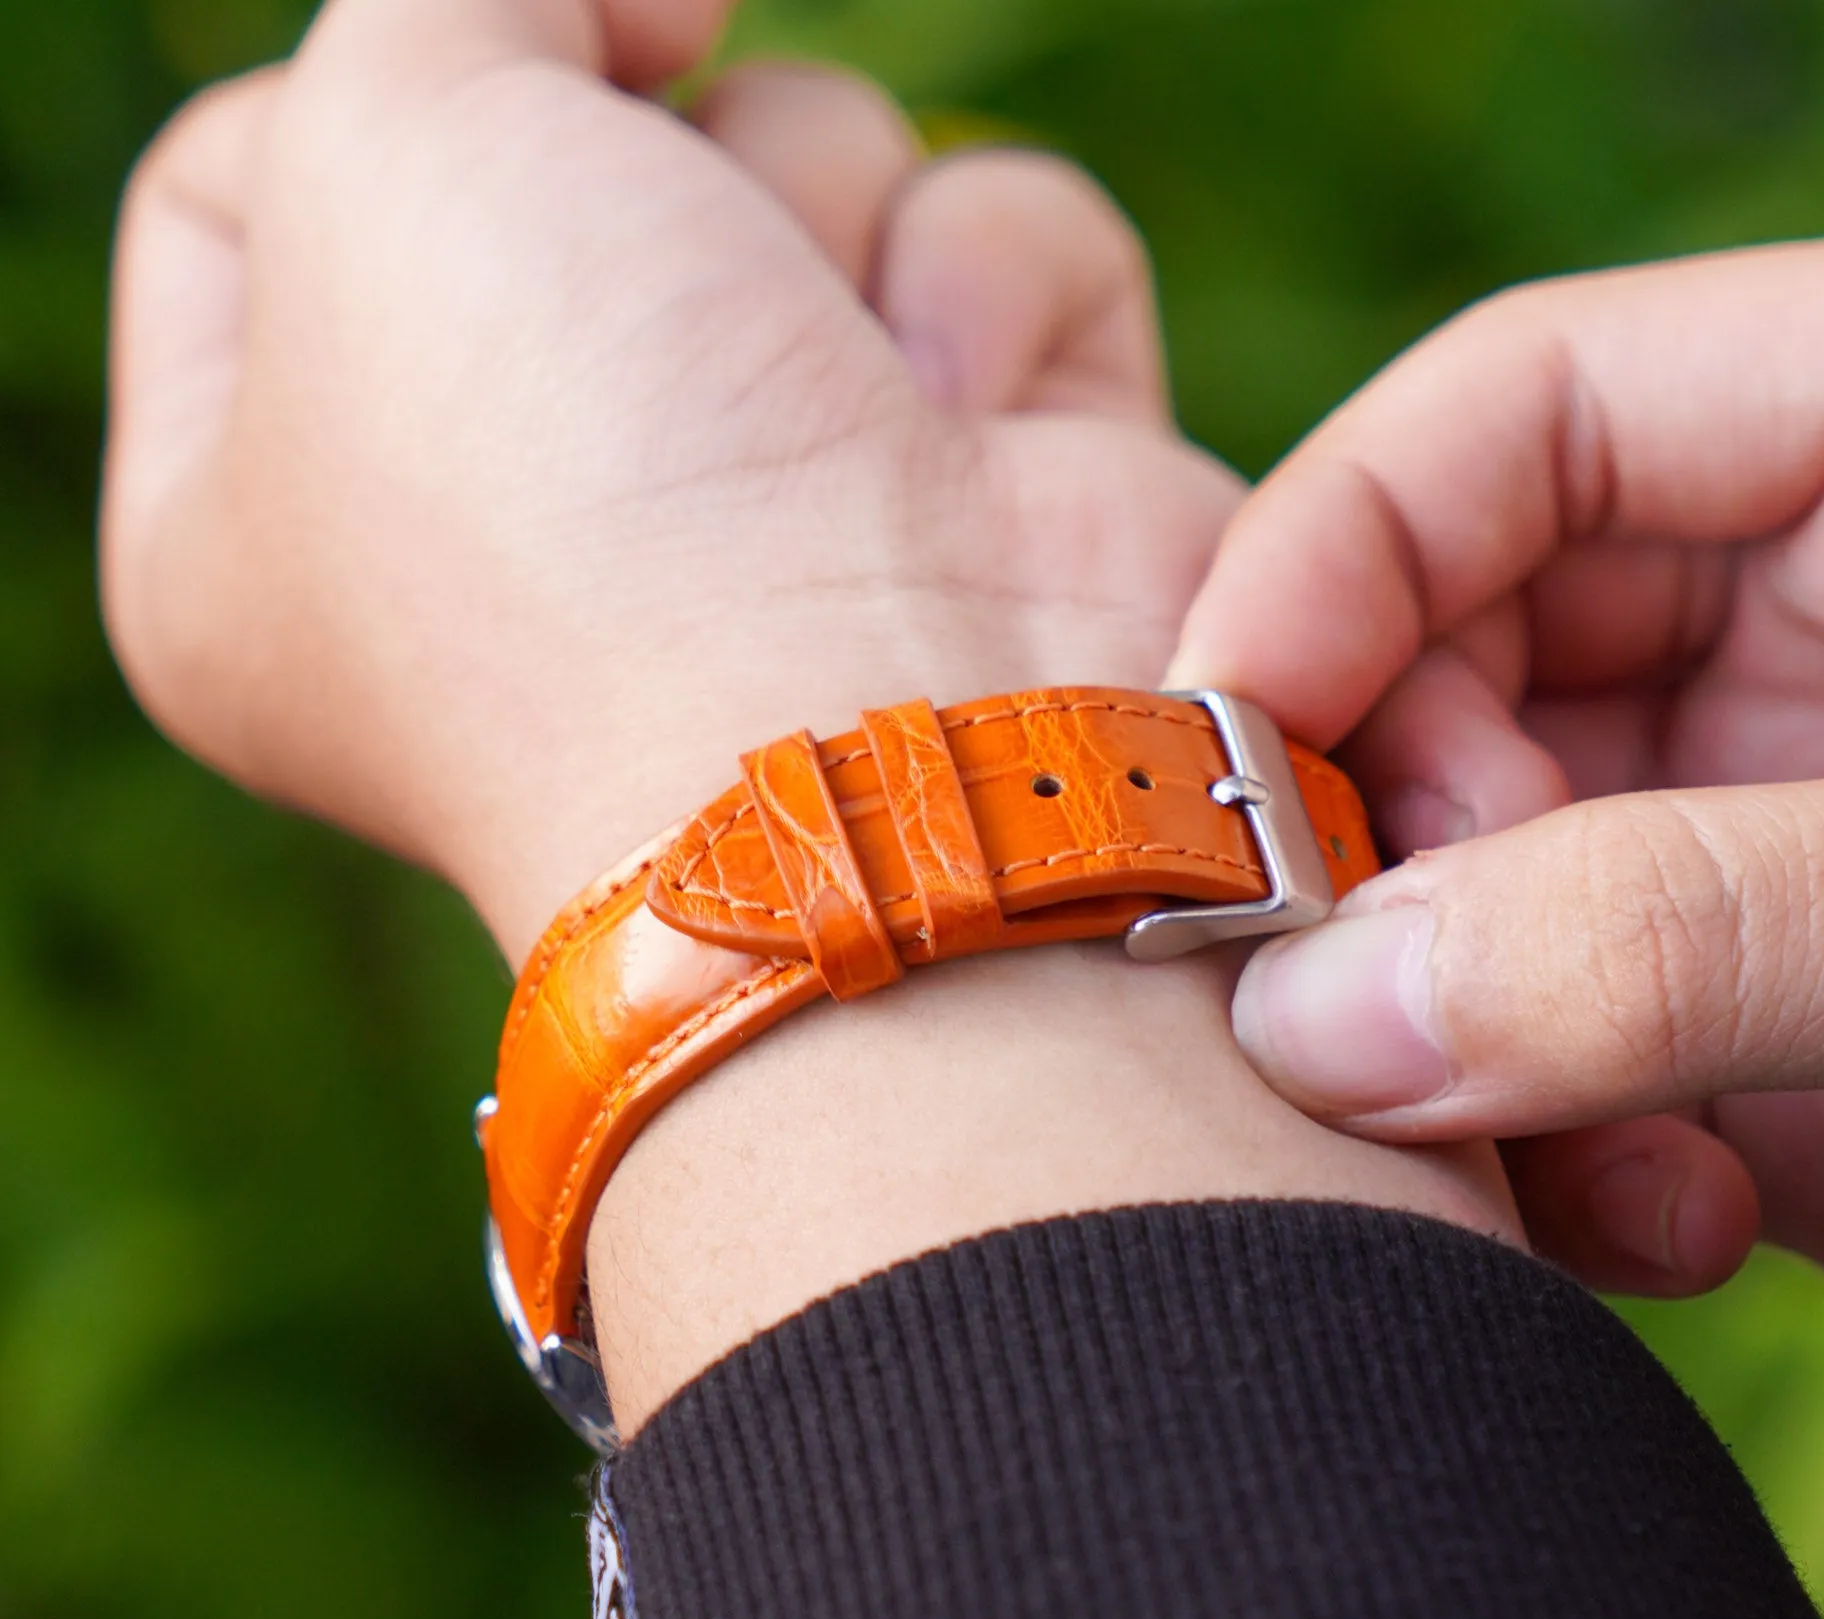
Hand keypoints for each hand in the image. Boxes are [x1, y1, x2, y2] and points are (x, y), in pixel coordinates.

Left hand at [103, 0, 1239, 959]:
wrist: (874, 739)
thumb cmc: (581, 488)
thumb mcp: (392, 129)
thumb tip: (663, 13)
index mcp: (265, 523)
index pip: (224, 195)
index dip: (330, 103)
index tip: (486, 94)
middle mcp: (516, 528)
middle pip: (562, 144)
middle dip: (637, 157)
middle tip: (667, 297)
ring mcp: (766, 517)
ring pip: (801, 158)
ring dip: (824, 217)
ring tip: (835, 402)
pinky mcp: (971, 499)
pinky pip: (998, 247)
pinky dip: (996, 297)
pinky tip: (964, 433)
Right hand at [1172, 221, 1823, 1373]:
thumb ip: (1682, 929)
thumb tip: (1317, 1014)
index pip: (1525, 416)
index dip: (1332, 554)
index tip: (1211, 746)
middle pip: (1466, 664)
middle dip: (1382, 830)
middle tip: (1331, 987)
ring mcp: (1796, 850)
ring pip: (1488, 892)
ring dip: (1454, 1027)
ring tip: (1523, 1153)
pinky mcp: (1789, 1057)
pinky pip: (1565, 1070)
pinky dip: (1545, 1158)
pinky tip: (1647, 1233)